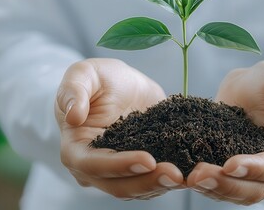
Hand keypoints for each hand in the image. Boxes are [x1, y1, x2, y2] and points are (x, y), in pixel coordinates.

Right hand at [55, 58, 183, 199]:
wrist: (122, 85)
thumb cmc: (97, 79)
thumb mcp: (84, 74)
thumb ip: (74, 90)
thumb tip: (74, 116)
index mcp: (75, 149)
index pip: (94, 165)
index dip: (120, 165)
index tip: (148, 159)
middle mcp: (94, 169)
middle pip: (118, 186)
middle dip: (147, 182)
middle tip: (175, 174)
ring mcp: (118, 174)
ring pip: (138, 189)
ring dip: (161, 185)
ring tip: (184, 176)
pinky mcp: (141, 170)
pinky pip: (154, 182)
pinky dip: (170, 180)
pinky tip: (189, 173)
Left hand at [186, 61, 263, 204]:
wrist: (255, 87)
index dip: (256, 169)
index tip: (230, 164)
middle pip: (257, 189)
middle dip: (228, 185)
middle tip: (199, 176)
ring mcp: (258, 176)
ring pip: (239, 194)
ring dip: (214, 189)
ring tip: (190, 178)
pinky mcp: (237, 174)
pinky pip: (223, 187)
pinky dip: (207, 185)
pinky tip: (186, 177)